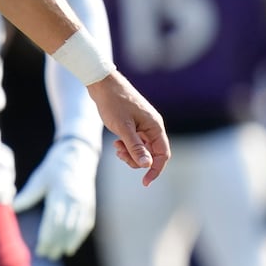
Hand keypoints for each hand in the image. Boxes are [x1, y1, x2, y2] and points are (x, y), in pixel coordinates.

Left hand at [12, 136, 99, 258]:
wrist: (78, 154)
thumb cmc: (55, 166)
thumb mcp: (40, 178)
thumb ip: (28, 195)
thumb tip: (12, 208)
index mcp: (59, 193)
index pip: (53, 221)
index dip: (46, 237)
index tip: (39, 249)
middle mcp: (74, 200)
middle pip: (64, 227)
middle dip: (55, 243)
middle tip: (46, 254)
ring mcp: (84, 203)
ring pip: (75, 228)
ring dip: (66, 243)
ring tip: (57, 253)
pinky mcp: (90, 204)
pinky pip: (85, 225)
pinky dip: (78, 238)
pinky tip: (71, 247)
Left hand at [88, 71, 169, 185]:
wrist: (102, 83)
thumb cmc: (113, 103)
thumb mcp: (123, 128)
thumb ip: (135, 147)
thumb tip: (147, 165)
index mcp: (155, 126)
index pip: (162, 154)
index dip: (155, 170)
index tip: (144, 182)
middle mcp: (152, 126)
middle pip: (151, 154)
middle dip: (136, 159)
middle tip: (119, 154)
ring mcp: (143, 125)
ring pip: (142, 149)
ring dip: (130, 153)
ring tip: (116, 146)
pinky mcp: (134, 123)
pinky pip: (135, 142)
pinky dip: (126, 146)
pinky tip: (116, 142)